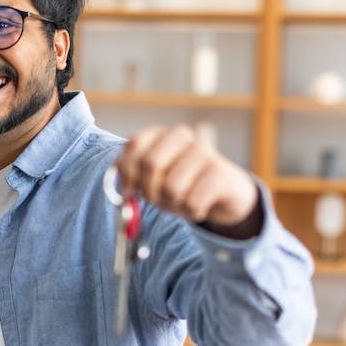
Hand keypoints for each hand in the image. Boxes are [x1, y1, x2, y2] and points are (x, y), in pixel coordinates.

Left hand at [114, 125, 261, 238]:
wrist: (225, 191)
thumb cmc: (183, 184)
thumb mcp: (154, 180)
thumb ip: (133, 177)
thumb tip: (119, 183)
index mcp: (162, 134)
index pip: (134, 144)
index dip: (127, 171)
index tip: (128, 190)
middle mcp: (183, 136)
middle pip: (151, 164)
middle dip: (150, 190)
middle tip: (158, 199)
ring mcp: (205, 152)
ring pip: (172, 188)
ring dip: (173, 204)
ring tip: (182, 201)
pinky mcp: (221, 174)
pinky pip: (193, 202)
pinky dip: (191, 212)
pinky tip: (199, 207)